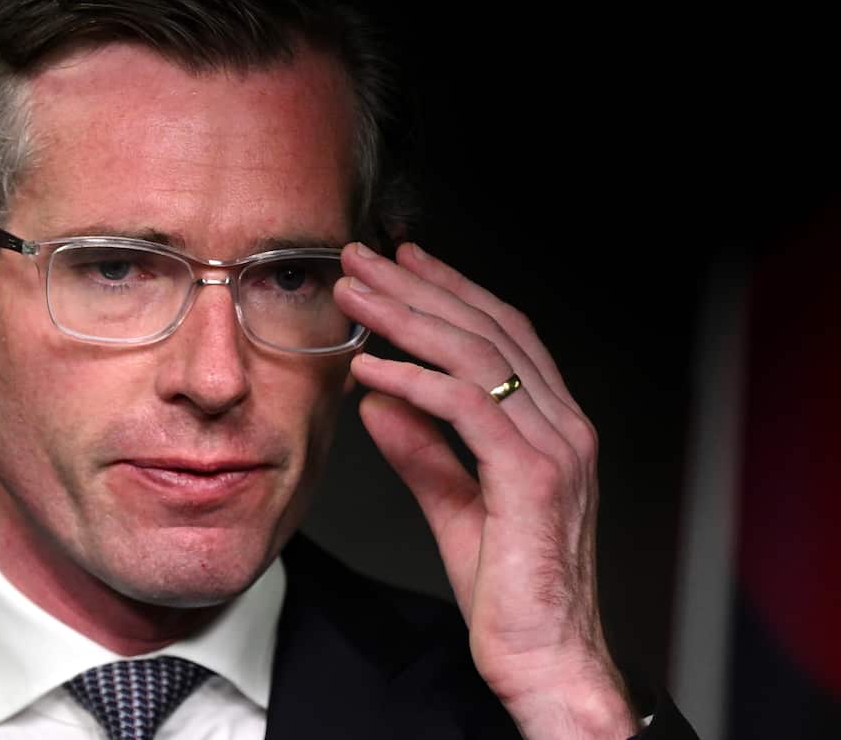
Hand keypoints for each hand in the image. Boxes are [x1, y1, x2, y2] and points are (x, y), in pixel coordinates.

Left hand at [335, 241, 637, 738]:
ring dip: (408, 318)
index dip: (451, 291)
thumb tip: (380, 399)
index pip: (501, 334)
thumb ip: (422, 451)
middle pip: (487, 330)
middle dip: (419, 286)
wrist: (545, 660)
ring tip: (356, 295)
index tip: (401, 263)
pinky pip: (468, 408)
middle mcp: (562, 424)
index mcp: (551, 425)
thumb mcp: (455, 506)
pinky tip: (371, 370)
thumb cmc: (511, 592)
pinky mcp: (534, 477)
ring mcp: (555, 446)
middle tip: (362, 258)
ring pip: (476, 356)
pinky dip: (415, 382)